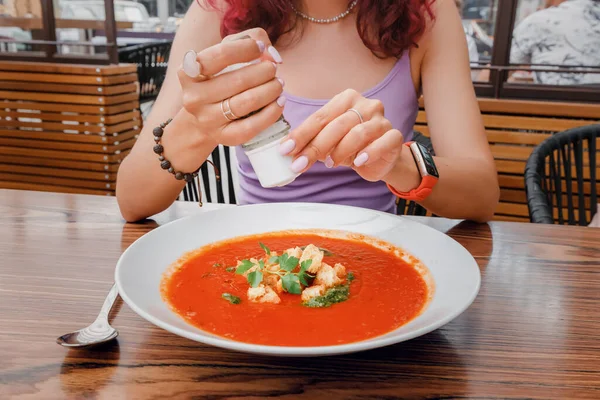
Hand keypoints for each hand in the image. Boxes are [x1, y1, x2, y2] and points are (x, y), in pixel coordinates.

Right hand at [177, 28, 285, 147]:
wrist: (202, 120)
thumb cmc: (216, 81)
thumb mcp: (222, 57)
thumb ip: (245, 42)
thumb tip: (269, 52)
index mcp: (188, 72)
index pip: (221, 55)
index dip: (246, 48)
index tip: (260, 48)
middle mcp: (194, 97)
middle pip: (238, 81)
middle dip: (264, 71)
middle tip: (273, 69)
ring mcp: (207, 120)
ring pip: (247, 102)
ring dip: (270, 90)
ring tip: (279, 84)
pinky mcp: (224, 137)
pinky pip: (252, 126)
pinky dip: (271, 112)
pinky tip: (279, 102)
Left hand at [279, 89, 404, 181]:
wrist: (379, 159)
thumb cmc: (350, 146)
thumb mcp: (328, 142)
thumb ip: (312, 141)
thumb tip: (287, 150)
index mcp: (346, 99)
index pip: (320, 117)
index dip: (301, 134)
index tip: (286, 150)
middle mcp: (366, 105)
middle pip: (337, 125)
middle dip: (316, 146)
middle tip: (300, 164)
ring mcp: (381, 120)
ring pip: (358, 133)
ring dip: (340, 151)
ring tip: (330, 164)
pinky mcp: (394, 136)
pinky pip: (382, 143)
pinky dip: (368, 153)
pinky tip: (358, 163)